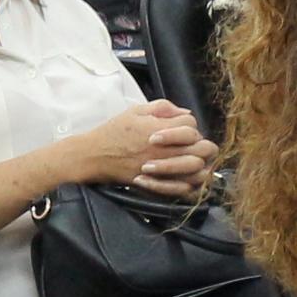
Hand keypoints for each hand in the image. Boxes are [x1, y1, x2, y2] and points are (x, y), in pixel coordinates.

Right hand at [68, 101, 210, 197]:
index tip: (180, 129)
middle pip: (203, 147)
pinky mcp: (157, 184)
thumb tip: (185, 112)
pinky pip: (184, 188)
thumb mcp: (136, 110)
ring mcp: (163, 168)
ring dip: (199, 163)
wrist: (93, 156)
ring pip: (198, 168)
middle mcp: (165, 149)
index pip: (191, 125)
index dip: (188, 125)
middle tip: (191, 145)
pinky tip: (184, 176)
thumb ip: (162, 107)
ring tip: (191, 160)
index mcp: (161, 129)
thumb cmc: (113, 132)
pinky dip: (189, 182)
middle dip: (201, 144)